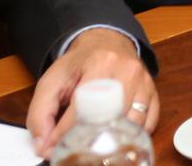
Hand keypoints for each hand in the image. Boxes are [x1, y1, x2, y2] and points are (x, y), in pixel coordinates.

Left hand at [27, 28, 154, 155]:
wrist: (106, 41)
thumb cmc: (79, 64)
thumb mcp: (51, 82)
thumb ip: (40, 114)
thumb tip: (44, 146)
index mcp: (101, 64)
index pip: (82, 109)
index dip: (64, 134)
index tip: (52, 148)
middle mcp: (127, 71)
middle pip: (111, 118)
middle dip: (90, 141)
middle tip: (75, 150)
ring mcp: (144, 82)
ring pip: (132, 123)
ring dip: (113, 139)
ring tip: (95, 146)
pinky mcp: (152, 92)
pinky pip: (148, 122)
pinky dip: (132, 135)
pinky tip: (117, 136)